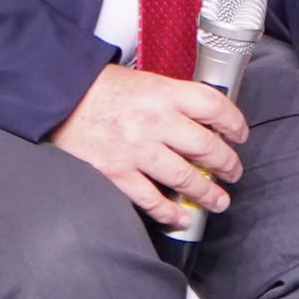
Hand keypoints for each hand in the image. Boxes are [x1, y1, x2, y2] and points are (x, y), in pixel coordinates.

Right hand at [52, 61, 251, 229]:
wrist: (59, 98)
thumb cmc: (99, 89)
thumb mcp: (145, 81)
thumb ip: (174, 99)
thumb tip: (204, 120)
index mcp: (164, 94)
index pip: (214, 107)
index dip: (234, 123)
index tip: (239, 135)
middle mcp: (155, 122)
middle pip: (207, 147)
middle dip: (227, 164)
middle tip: (233, 171)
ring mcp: (137, 150)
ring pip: (186, 178)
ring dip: (208, 193)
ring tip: (218, 199)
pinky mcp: (117, 174)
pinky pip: (151, 200)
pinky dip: (170, 212)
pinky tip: (181, 217)